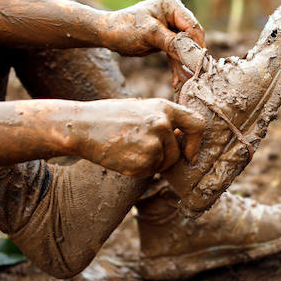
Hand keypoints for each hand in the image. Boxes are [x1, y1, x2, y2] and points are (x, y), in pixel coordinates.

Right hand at [70, 98, 205, 176]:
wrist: (82, 127)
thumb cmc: (109, 117)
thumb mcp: (140, 109)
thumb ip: (163, 121)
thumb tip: (182, 138)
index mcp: (164, 108)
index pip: (197, 124)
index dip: (195, 142)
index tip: (189, 153)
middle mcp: (162, 125)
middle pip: (177, 153)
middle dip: (164, 158)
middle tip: (140, 151)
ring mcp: (153, 145)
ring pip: (163, 164)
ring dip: (150, 163)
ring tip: (128, 149)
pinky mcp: (142, 163)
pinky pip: (148, 172)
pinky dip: (137, 169)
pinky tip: (121, 156)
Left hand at [104, 0, 205, 87]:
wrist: (107, 34)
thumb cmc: (124, 28)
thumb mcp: (149, 34)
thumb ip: (172, 43)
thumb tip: (191, 55)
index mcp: (171, 5)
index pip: (191, 25)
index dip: (196, 43)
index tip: (198, 62)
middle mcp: (174, 13)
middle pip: (191, 36)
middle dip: (191, 55)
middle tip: (195, 74)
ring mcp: (170, 26)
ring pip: (185, 47)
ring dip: (184, 64)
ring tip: (185, 80)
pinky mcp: (166, 39)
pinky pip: (176, 53)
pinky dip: (176, 65)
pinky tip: (176, 80)